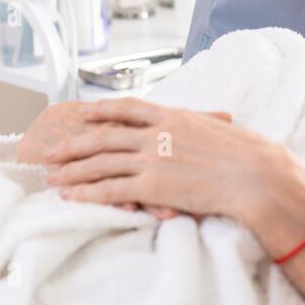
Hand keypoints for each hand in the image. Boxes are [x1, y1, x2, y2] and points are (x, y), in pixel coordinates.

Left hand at [38, 97, 289, 223]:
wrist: (254, 173)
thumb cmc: (246, 153)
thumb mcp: (218, 128)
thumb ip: (201, 124)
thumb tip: (205, 122)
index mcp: (173, 115)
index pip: (128, 108)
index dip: (102, 110)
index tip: (82, 114)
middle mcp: (157, 133)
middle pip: (104, 136)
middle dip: (74, 144)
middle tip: (51, 152)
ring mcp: (152, 158)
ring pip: (100, 162)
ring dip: (72, 171)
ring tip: (51, 178)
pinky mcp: (153, 185)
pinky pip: (111, 188)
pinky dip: (88, 192)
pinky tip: (71, 197)